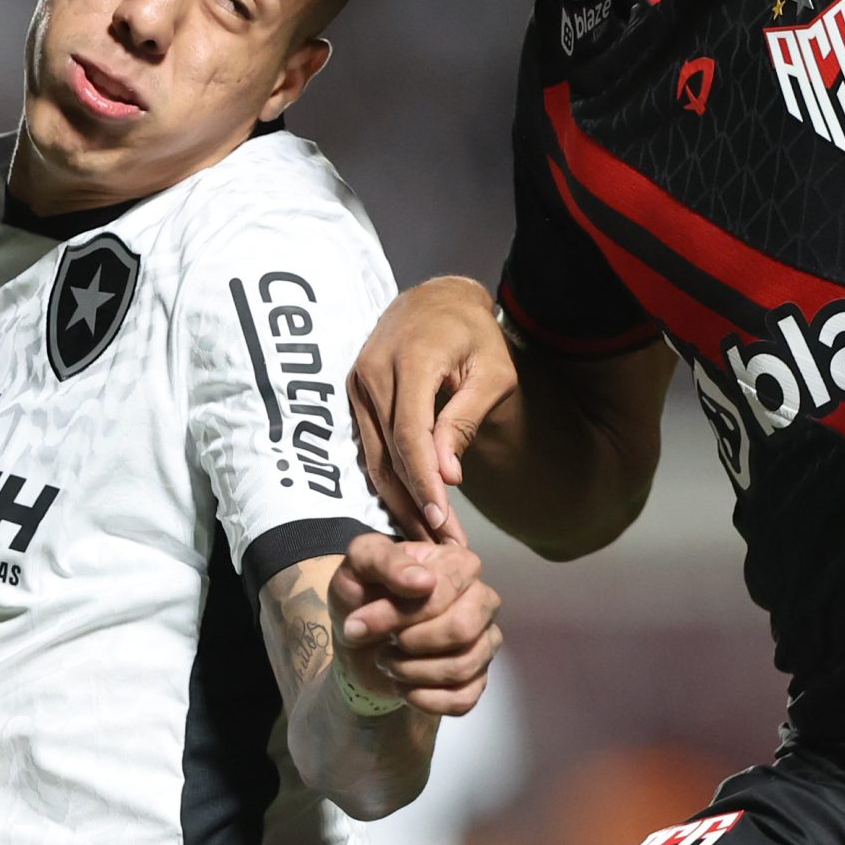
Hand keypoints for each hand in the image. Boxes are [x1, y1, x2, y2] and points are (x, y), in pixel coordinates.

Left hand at [327, 534, 501, 716]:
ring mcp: (483, 641)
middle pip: (462, 629)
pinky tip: (403, 688)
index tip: (359, 623)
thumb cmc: (363, 592)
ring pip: (461, 667)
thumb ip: (386, 561)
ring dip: (411, 672)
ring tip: (387, 662)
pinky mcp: (476, 678)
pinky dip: (424, 699)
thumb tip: (424, 581)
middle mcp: (482, 599)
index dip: (399, 613)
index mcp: (459, 563)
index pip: (443, 591)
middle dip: (411, 643)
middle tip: (383, 644)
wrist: (358, 638)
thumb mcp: (359, 564)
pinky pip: (463, 699)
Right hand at [347, 277, 518, 542]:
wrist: (438, 299)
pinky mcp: (354, 393)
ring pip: (374, 455)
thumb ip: (465, 420)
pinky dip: (390, 479)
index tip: (441, 519)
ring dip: (399, 500)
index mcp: (410, 359)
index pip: (409, 433)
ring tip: (428, 536)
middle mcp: (373, 371)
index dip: (423, 481)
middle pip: (388, 452)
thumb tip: (447, 475)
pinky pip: (369, 445)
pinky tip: (410, 507)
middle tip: (441, 544)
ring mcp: (357, 382)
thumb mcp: (490, 371)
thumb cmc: (474, 334)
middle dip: (413, 503)